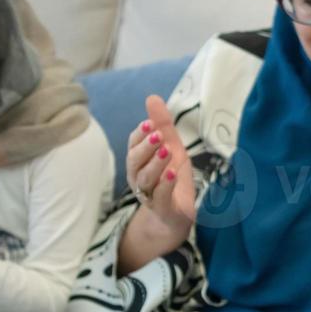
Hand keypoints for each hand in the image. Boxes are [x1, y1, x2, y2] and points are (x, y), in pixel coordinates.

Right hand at [125, 95, 195, 241]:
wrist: (177, 214)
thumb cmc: (170, 177)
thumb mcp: (171, 147)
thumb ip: (163, 124)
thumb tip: (152, 97)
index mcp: (138, 161)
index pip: (133, 145)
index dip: (140, 134)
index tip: (151, 123)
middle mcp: (138, 177)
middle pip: (135, 161)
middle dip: (145, 147)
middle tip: (158, 135)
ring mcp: (148, 194)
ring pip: (145, 178)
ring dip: (155, 164)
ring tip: (167, 151)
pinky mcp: (162, 208)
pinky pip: (159, 196)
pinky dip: (165, 184)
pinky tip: (172, 173)